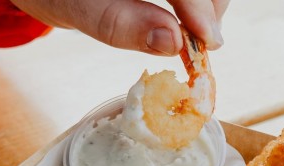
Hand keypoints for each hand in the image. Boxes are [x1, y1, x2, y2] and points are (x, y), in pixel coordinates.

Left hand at [10, 0, 228, 55]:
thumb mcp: (74, 8)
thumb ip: (121, 24)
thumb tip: (173, 42)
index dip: (201, 6)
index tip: (208, 42)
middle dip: (209, 7)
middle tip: (201, 44)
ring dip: (206, 6)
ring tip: (193, 34)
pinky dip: (196, 3)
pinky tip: (187, 20)